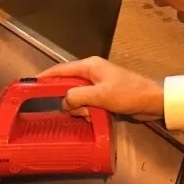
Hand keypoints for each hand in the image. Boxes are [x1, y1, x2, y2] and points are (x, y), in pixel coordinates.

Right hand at [41, 57, 164, 121]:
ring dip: (81, 109)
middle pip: (67, 86)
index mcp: (89, 66)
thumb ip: (77, 96)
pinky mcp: (103, 95)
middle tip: (72, 111)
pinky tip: (96, 117)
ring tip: (92, 115)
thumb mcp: (100, 95)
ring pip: (77, 98)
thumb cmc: (128, 94)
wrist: (153, 101)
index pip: (60, 69)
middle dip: (69, 101)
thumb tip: (64, 101)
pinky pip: (88, 103)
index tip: (31, 85)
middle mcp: (91, 72)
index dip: (45, 77)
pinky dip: (89, 111)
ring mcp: (97, 84)